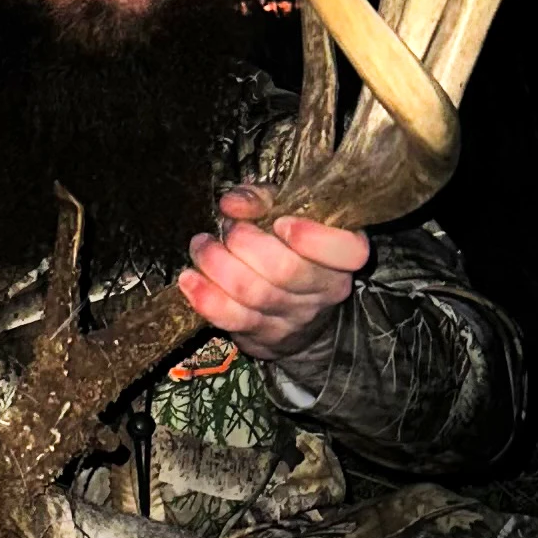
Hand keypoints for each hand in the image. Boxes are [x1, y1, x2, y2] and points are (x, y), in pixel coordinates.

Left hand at [176, 186, 367, 364]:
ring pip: (253, 293)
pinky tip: (189, 278)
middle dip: (244, 242)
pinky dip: (204, 297)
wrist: (298, 313)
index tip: (282, 222)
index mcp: (343, 255)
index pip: (348, 252)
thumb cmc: (292, 249)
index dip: (314, 238)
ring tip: (202, 246)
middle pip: (285, 270)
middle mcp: (326, 290)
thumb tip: (232, 204)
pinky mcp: (265, 337)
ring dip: (216, 264)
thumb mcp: (289, 213)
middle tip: (228, 229)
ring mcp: (295, 318)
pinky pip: (231, 318)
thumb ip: (265, 199)